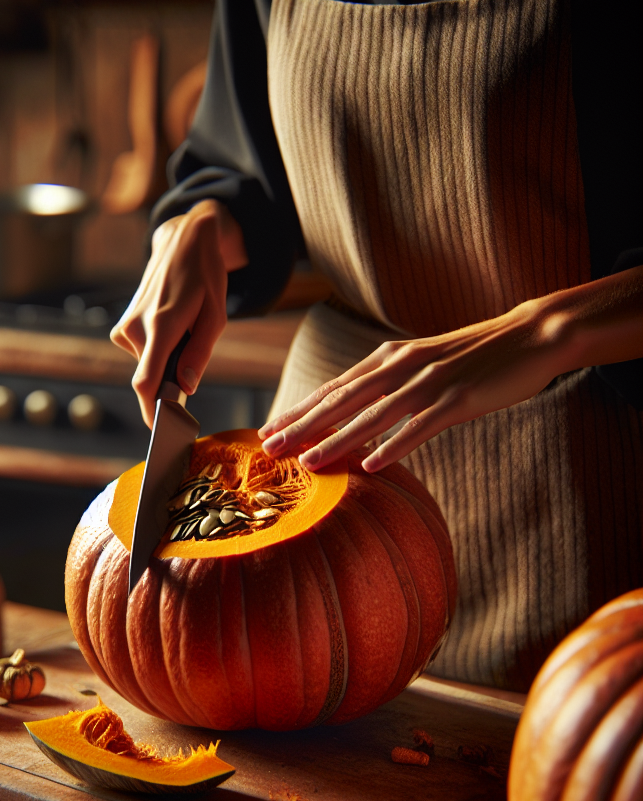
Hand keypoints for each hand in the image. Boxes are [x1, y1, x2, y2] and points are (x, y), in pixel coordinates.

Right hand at [111, 198, 246, 426]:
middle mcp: (136, 328)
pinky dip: (157, 351)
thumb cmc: (204, 278)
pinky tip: (168, 326)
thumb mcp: (215, 314)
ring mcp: (125, 327)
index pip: (146, 381)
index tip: (160, 429)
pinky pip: (142, 354)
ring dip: (166, 360)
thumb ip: (200, 352)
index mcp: (162, 325)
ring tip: (183, 330)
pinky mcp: (121, 328)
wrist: (182, 243)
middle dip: (169, 382)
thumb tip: (186, 387)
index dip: (151, 411)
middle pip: (149, 377)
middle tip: (190, 364)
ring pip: (147, 365)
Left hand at [259, 266, 642, 472]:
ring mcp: (430, 381)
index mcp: (388, 358)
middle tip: (269, 448)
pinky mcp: (459, 397)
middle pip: (342, 400)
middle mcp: (401, 367)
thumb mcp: (421, 363)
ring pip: (374, 415)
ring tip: (307, 463)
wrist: (531, 334)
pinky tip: (372, 465)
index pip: (333, 387)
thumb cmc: (473, 355)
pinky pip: (421, 426)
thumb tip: (356, 413)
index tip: (268, 430)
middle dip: (302, 426)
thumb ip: (388, 383)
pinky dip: (395, 445)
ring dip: (337, 440)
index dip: (299, 409)